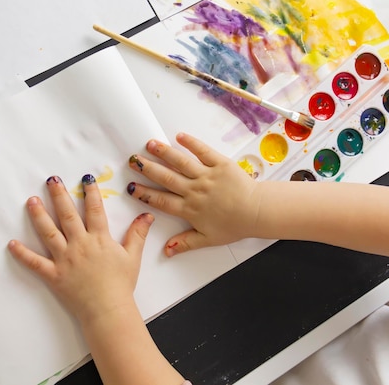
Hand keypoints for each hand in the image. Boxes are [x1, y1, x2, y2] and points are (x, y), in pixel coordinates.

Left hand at [8, 174, 153, 324]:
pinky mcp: (53, 275)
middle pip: (67, 215)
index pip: (94, 210)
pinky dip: (22, 254)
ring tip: (31, 201)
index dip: (90, 192)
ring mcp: (65, 259)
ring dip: (39, 215)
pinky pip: (35, 263)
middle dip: (59, 195)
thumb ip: (138, 234)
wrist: (108, 310)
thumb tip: (147, 215)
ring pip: (49, 232)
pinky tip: (11, 243)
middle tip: (51, 180)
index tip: (85, 178)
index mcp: (99, 239)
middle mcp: (80, 244)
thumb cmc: (121, 284)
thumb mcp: (132, 256)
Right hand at [127, 132, 259, 256]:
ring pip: (181, 162)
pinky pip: (203, 151)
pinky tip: (179, 136)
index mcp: (190, 209)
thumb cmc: (235, 225)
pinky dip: (191, 143)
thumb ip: (185, 243)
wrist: (257, 212)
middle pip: (166, 178)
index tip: (131, 187)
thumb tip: (167, 251)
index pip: (162, 200)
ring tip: (150, 144)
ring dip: (164, 153)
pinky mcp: (220, 164)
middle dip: (148, 169)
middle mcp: (195, 191)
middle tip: (134, 160)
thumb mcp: (208, 239)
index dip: (145, 194)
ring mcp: (207, 176)